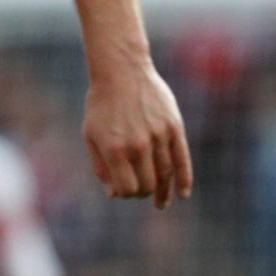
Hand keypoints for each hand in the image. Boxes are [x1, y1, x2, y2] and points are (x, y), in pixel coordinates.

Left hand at [84, 59, 193, 206]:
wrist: (122, 72)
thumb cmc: (102, 105)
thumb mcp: (91, 136)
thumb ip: (101, 167)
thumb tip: (114, 194)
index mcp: (115, 149)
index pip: (127, 188)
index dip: (126, 194)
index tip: (123, 191)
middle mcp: (138, 145)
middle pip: (148, 184)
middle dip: (143, 192)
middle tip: (140, 192)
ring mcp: (159, 136)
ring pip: (166, 174)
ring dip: (163, 192)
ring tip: (160, 203)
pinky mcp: (174, 128)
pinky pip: (182, 159)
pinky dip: (184, 179)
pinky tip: (184, 194)